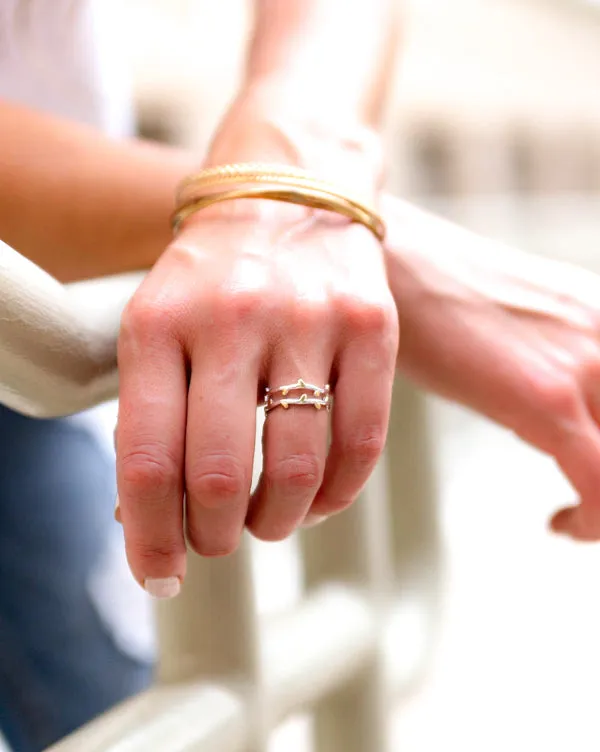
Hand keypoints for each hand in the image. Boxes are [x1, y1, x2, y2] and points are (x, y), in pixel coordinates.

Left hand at [116, 204, 397, 594]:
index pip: (148, 458)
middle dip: (217, 535)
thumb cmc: (211, 278)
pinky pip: (361, 444)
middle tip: (218, 541)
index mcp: (160, 323)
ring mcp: (308, 320)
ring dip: (278, 521)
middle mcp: (232, 318)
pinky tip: (319, 499)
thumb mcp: (157, 327)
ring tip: (268, 519)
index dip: (152, 535)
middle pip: (221, 475)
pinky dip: (337, 494)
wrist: (286, 194)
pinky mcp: (370, 326)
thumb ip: (150, 416)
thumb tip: (147, 521)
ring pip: (297, 470)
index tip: (161, 573)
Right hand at [382, 195, 599, 541]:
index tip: (596, 481)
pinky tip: (561, 525)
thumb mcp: (513, 327)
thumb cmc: (435, 296)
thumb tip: (554, 412)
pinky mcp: (548, 396)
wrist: (392, 264)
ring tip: (583, 522)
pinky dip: (592, 520)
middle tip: (592, 506)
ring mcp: (583, 361)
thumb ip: (549, 362)